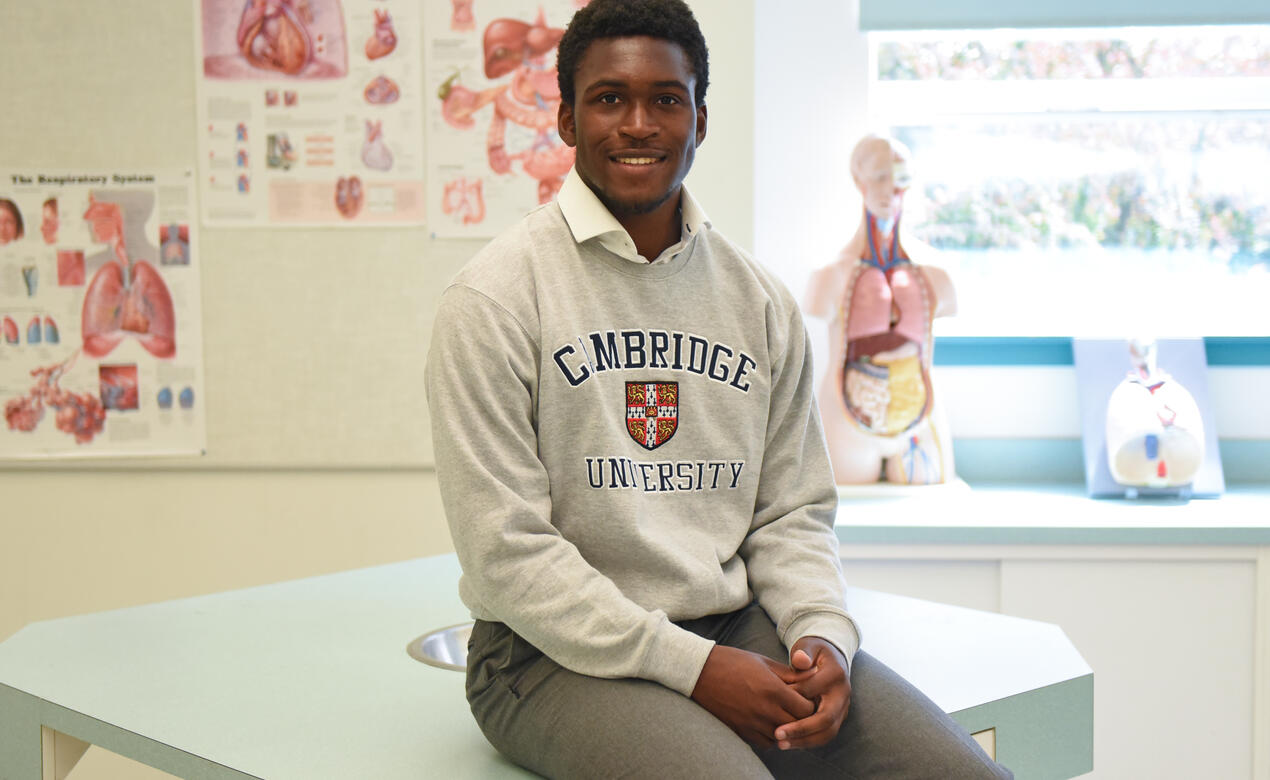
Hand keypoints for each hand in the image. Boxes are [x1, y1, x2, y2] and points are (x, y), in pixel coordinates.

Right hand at [691, 644, 815, 747]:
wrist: (701, 672)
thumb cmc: (733, 662)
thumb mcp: (764, 662)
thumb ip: (791, 673)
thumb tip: (814, 674)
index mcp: (773, 689)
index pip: (806, 708)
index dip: (810, 704)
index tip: (807, 698)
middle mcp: (764, 709)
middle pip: (798, 725)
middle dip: (803, 718)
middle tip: (800, 709)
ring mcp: (752, 723)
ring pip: (783, 737)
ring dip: (789, 730)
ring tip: (787, 717)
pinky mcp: (742, 731)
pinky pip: (767, 743)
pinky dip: (773, 737)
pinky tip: (771, 724)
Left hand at [774, 637, 851, 749]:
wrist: (832, 659)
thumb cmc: (814, 652)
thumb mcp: (809, 646)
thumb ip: (804, 652)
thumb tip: (800, 660)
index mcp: (835, 675)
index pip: (813, 691)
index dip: (793, 697)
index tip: (773, 702)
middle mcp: (843, 695)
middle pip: (826, 719)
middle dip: (801, 729)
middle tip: (778, 734)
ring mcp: (842, 709)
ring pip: (827, 733)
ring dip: (804, 741)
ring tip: (781, 744)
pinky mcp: (837, 719)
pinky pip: (824, 735)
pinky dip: (807, 742)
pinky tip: (788, 743)